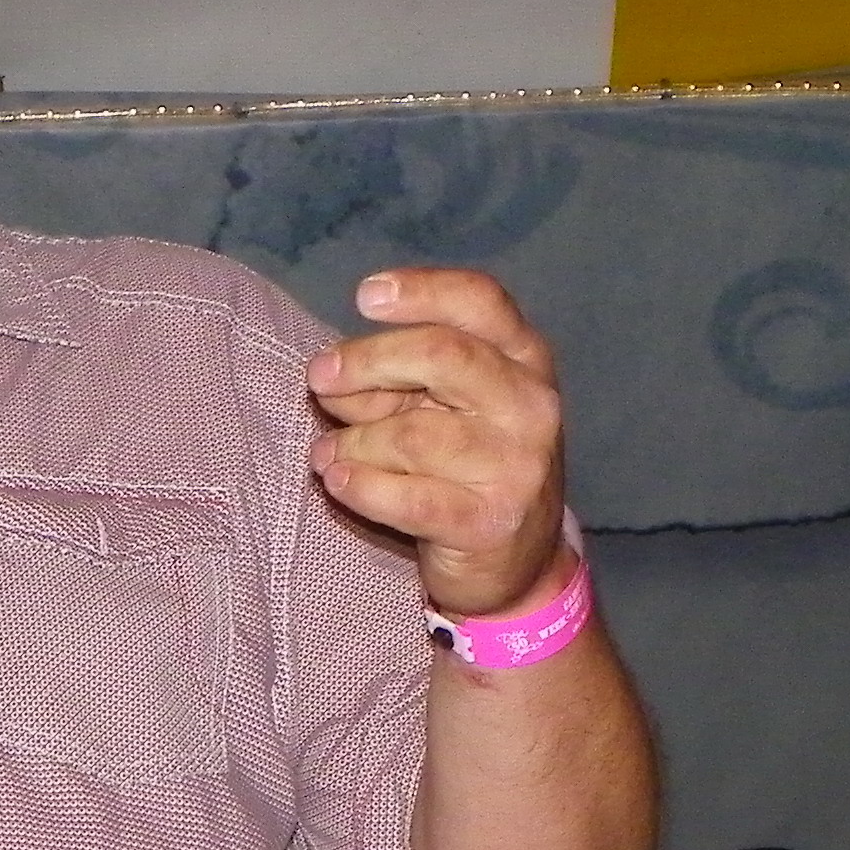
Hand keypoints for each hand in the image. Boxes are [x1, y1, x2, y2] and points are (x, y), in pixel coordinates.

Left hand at [305, 268, 571, 618]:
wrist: (517, 560)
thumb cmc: (467, 462)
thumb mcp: (445, 405)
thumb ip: (398, 379)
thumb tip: (330, 375)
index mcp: (524, 358)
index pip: (480, 301)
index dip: (422, 289)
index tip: (366, 297)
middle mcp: (531, 404)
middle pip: (442, 354)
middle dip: (367, 361)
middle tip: (319, 378)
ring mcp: (517, 465)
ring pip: (410, 434)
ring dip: (353, 442)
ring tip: (328, 454)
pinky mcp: (489, 521)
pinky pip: (405, 496)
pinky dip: (359, 486)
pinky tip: (339, 481)